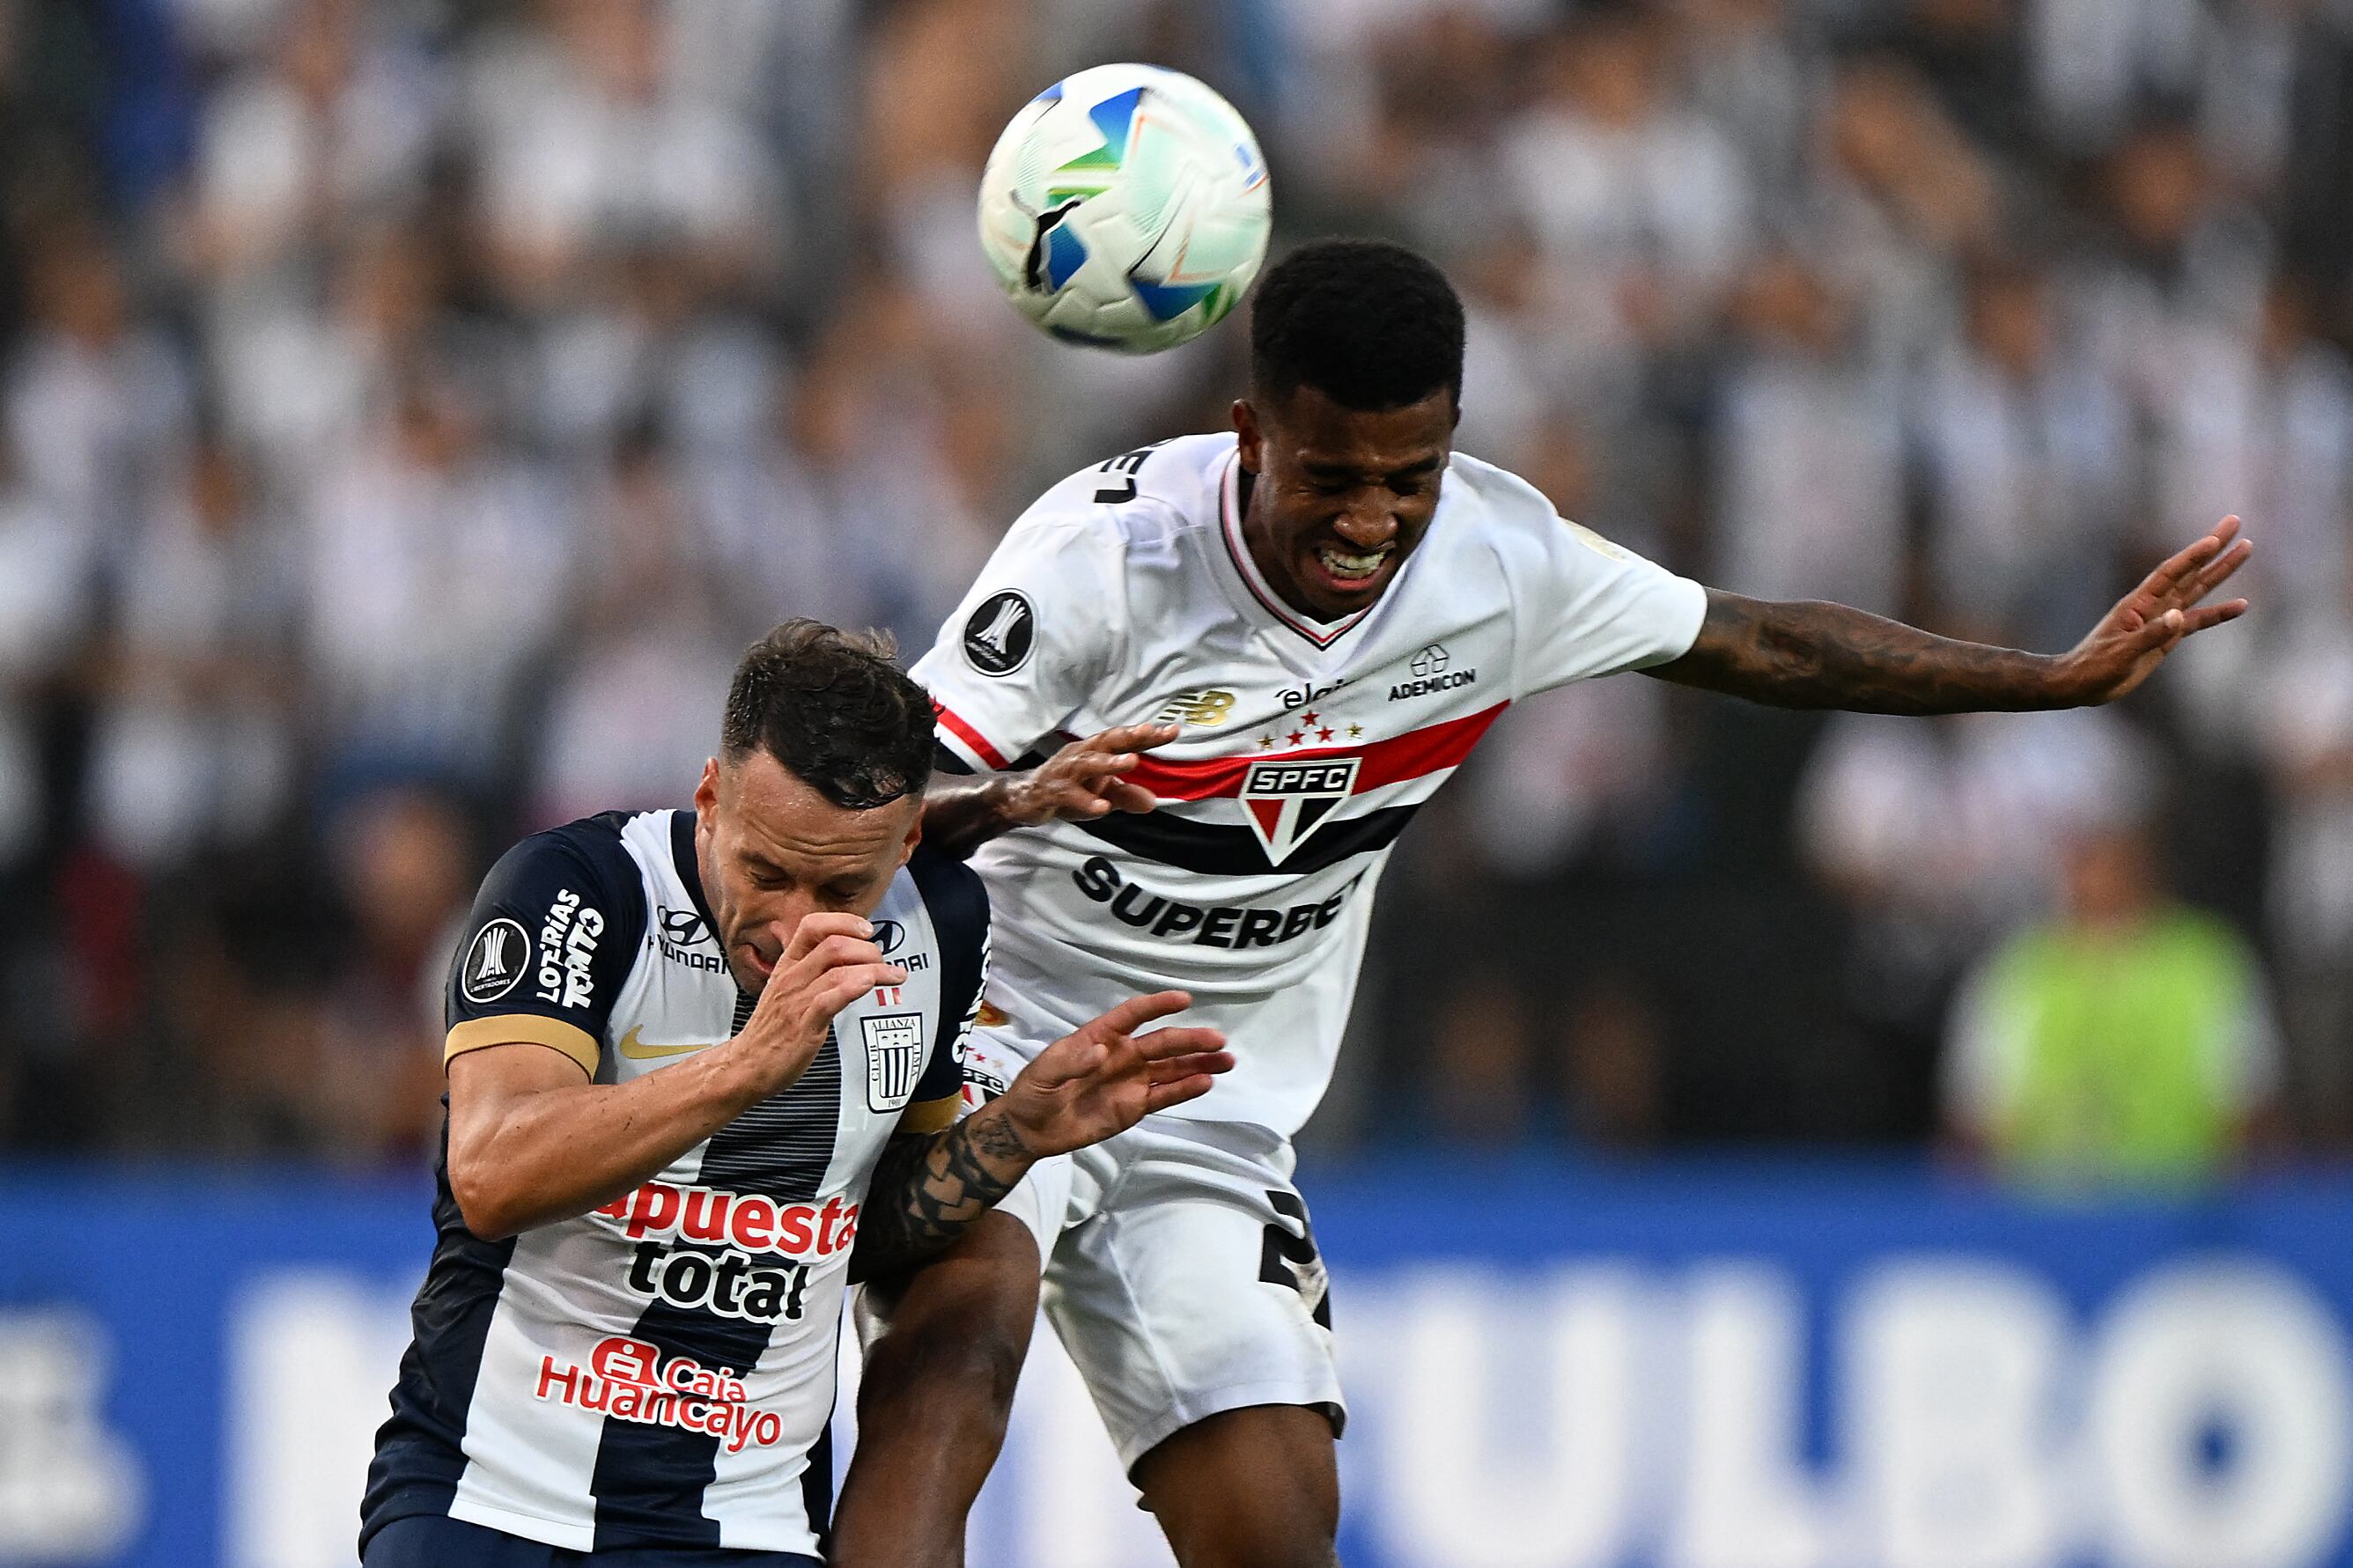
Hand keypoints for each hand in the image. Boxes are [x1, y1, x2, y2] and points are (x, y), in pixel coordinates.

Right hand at [731, 912, 905, 1096]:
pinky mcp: (804, 1025)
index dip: (844, 922)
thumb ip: (813, 970)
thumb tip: (845, 954)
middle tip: (884, 962)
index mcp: (788, 965)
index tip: (867, 929)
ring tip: (894, 976)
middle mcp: (792, 978)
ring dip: (874, 969)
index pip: (812, 926)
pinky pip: (829, 999)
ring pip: (837, 970)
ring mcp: (797, 1001)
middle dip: (868, 949)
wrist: (747, 1065)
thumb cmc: (770, 1030)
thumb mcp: (787, 989)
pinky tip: (869, 984)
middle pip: (833, 945)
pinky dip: (853, 987)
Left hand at [992, 990, 1232, 1157]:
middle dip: (1191, 1040)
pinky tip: (1206, 1082)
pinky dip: (1186, 1089)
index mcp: (1101, 1036)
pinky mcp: (1135, 1106)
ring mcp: (1132, 1080)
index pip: (1133, 1015)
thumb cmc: (1035, 1090)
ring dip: (1199, 1063)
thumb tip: (1102, 1051)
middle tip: (1218, 1039)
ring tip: (1227, 1060)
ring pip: (1172, 1069)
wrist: (1031, 1129)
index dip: (1157, 1006)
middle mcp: (1123, 1055)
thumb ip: (1072, 1061)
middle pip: (1162, 1043)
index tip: (1184, 999)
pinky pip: (1165, 1095)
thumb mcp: (1044, 1071)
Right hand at [993, 723, 1174, 825]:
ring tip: (1131, 763)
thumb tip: (1152, 802)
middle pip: (1106, 741)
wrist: (1025, 798)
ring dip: (1110, 762)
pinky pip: (1070, 794)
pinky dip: (1086, 800)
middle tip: (1149, 732)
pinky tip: (1103, 807)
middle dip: (1128, 737)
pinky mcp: (1051, 791)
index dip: (1148, 736)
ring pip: (1088, 763)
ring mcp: (1065, 771)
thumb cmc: (1067, 789)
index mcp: (1095, 751)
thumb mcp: (1100, 794)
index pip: (1125, 740)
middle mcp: (1081, 754)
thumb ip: (1126, 795)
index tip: (1173, 731)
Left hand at [2051, 516, 2251, 703]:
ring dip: (2220, 571)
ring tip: (2245, 549)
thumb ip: (2150, 635)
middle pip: (2189, 571)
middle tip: (2236, 522)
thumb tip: (2178, 616)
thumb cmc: (2094, 667)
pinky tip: (2240, 605)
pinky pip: (2197, 621)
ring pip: (2197, 590)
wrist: (2081, 684)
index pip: (2170, 573)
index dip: (2192, 556)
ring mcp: (2161, 620)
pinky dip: (2219, 613)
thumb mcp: (2121, 653)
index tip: (2216, 539)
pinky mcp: (2167, 638)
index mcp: (2138, 604)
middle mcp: (2153, 606)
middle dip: (2213, 548)